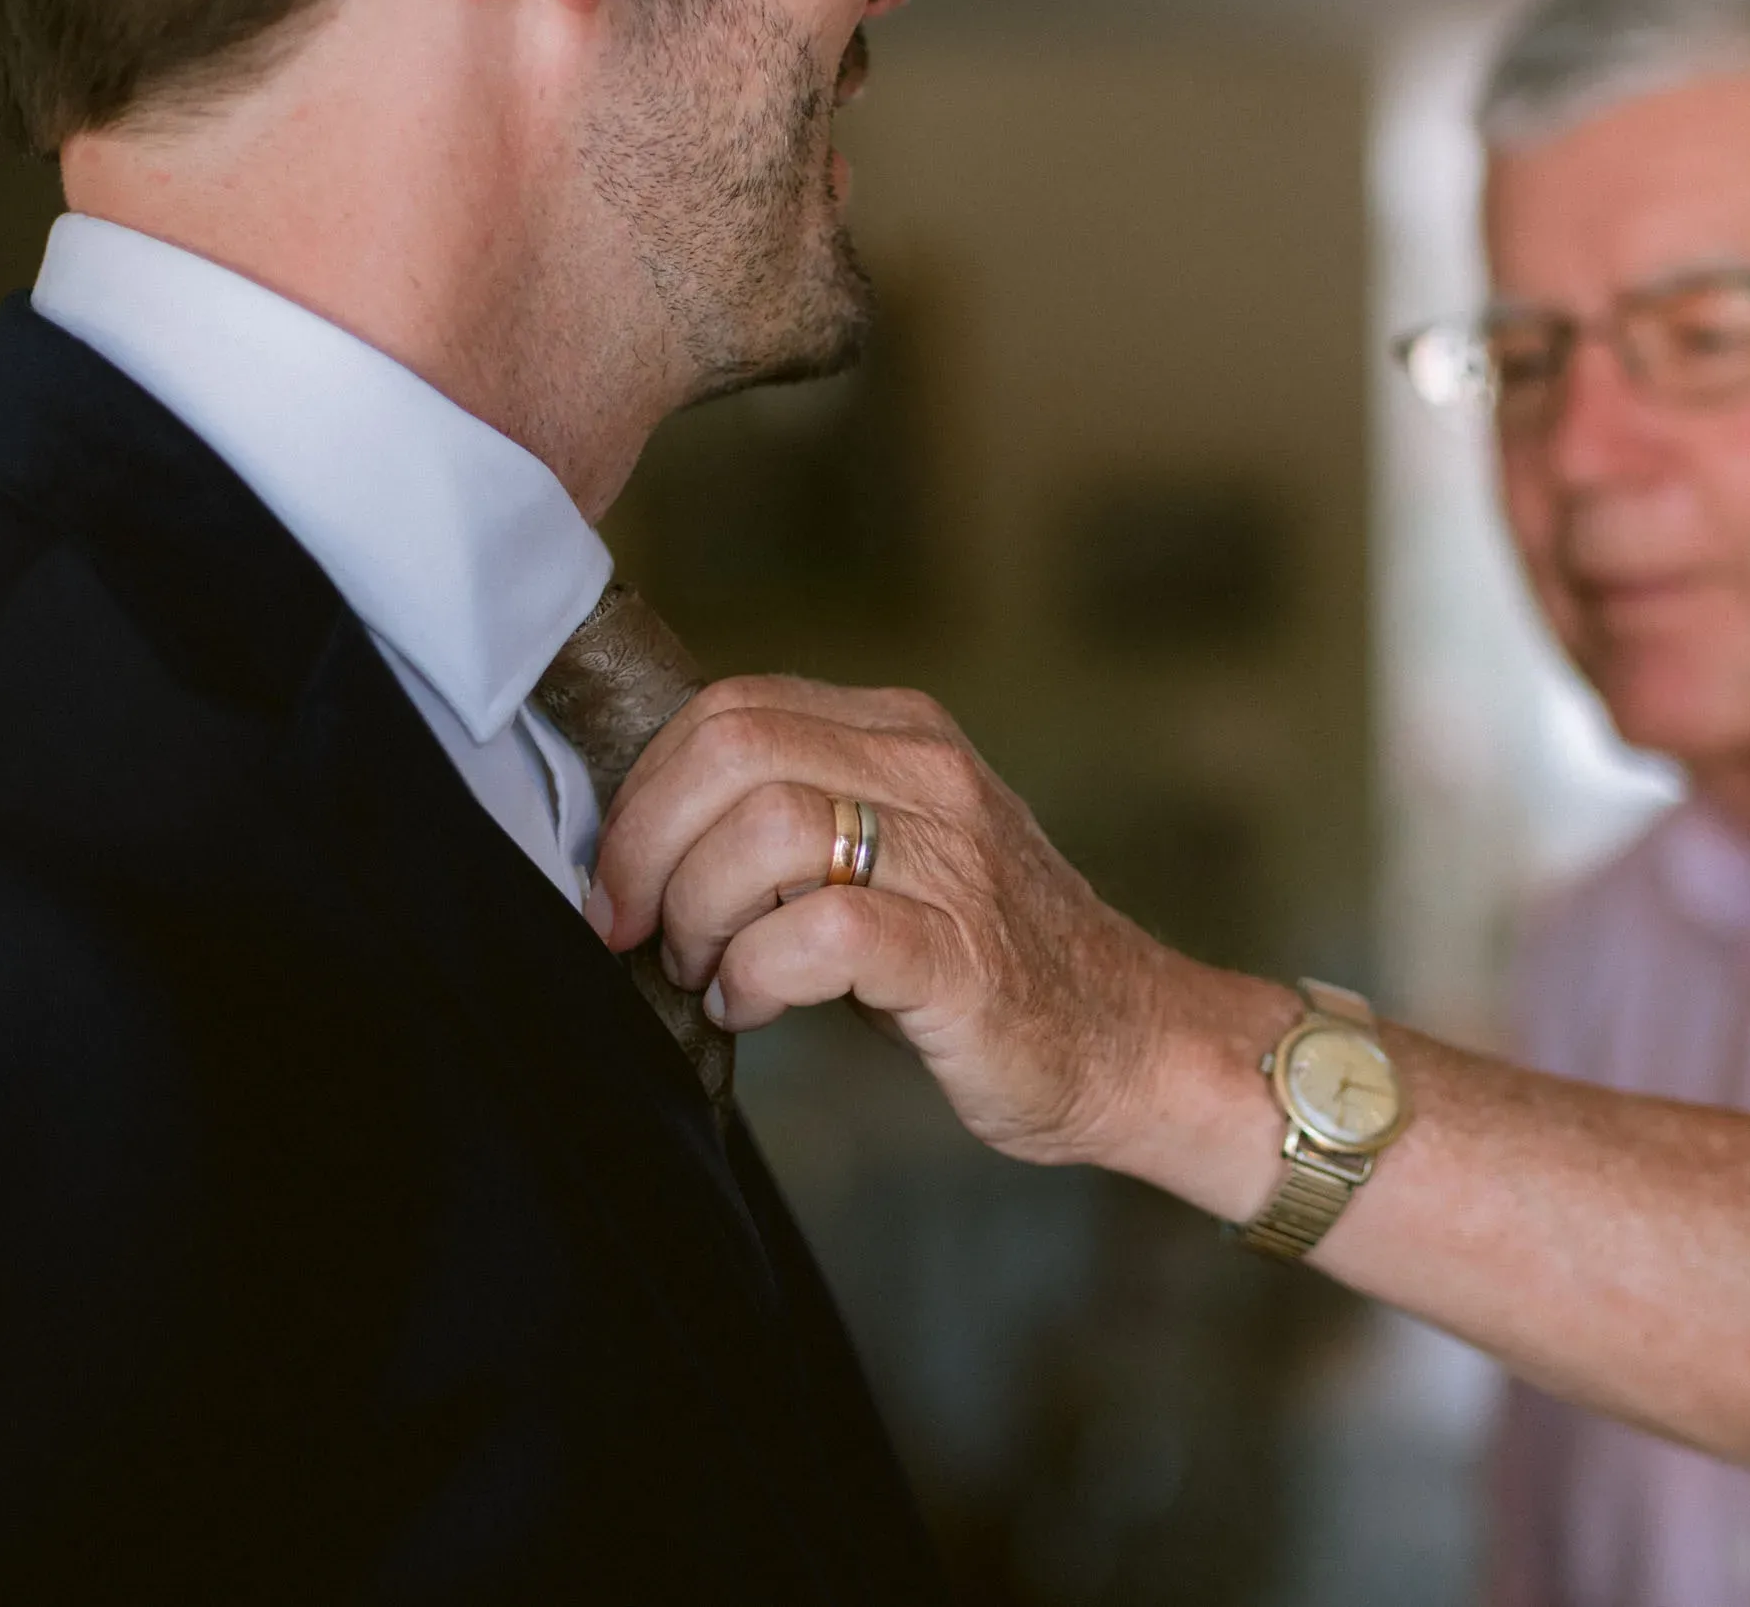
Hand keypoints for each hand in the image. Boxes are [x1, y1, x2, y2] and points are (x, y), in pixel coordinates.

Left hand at [583, 676, 1187, 1163]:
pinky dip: (754, 973)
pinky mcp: (961, 954)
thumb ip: (797, 819)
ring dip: (699, 913)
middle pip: (733, 749)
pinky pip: (819, 934)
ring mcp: (953, 859)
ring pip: (766, 828)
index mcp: (904, 734)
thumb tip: (646, 843)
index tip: (619, 876)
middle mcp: (929, 775)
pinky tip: (754, 1006)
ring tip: (708, 973)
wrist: (1130, 1042)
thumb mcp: (898, 852)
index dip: (646, 792)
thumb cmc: (991, 962)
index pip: (731, 709)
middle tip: (635, 929)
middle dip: (647, 846)